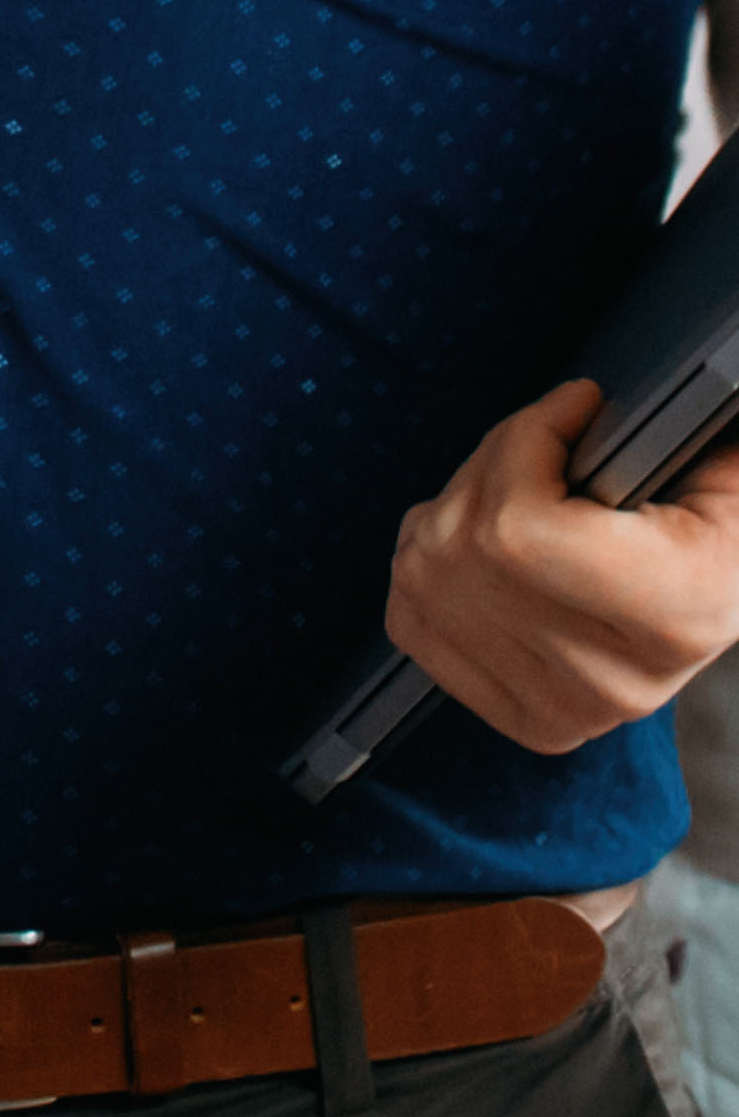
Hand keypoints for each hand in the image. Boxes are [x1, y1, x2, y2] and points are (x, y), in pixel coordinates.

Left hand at [385, 378, 738, 753]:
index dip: (526, 443)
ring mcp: (553, 704)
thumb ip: (688, 448)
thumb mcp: (723, 504)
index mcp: (669, 617)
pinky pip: (408, 612)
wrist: (710, 631)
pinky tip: (480, 551)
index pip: (518, 526)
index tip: (573, 408)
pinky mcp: (516, 716)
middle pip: (469, 536)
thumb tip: (632, 400)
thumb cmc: (710, 560)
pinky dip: (427, 564)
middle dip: (492, 464)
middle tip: (540, 446)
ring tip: (514, 497)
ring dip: (454, 510)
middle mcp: (603, 677)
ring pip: (428, 565)